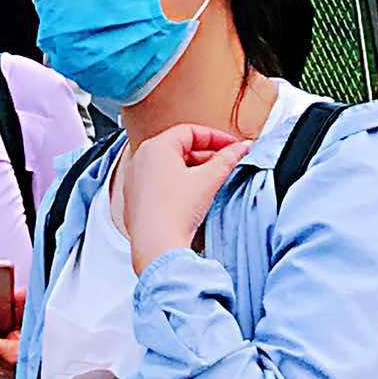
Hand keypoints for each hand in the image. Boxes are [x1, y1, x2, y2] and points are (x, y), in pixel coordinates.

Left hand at [122, 123, 247, 268]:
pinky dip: (178, 183)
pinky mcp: (135, 198)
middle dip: (206, 155)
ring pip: (170, 165)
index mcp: (156, 146)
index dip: (216, 137)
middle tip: (226, 165)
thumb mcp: (208, 180)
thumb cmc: (176, 211)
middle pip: (179, 147)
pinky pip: (159, 182)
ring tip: (212, 182)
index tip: (233, 147)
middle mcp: (141, 158)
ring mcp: (135, 179)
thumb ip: (227, 159)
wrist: (156, 247)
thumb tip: (242, 148)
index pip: (190, 131)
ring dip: (193, 169)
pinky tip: (193, 197)